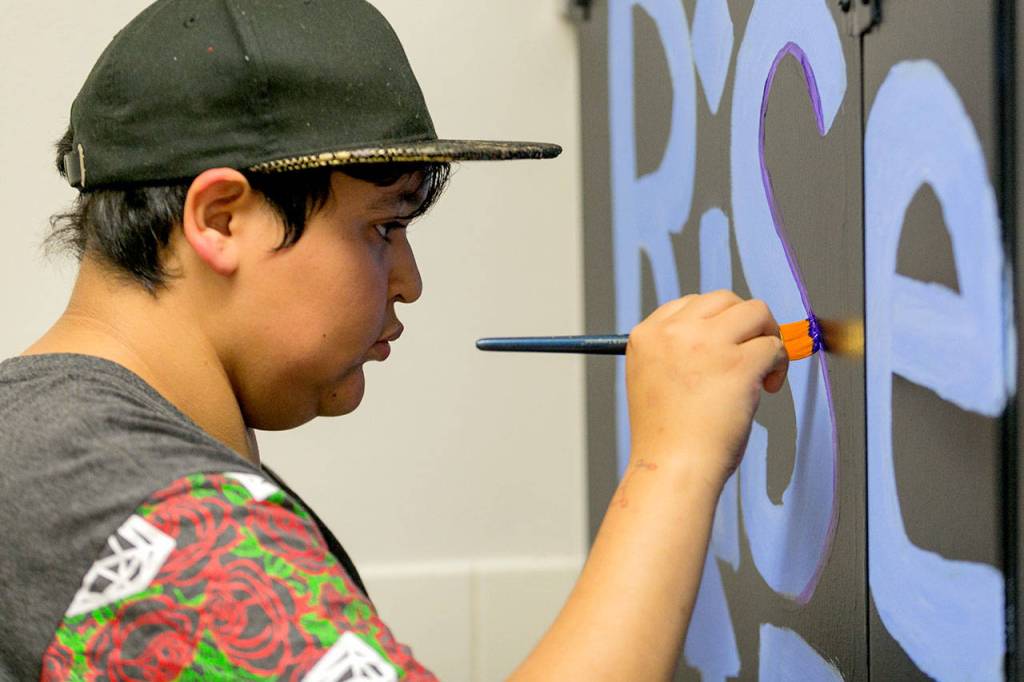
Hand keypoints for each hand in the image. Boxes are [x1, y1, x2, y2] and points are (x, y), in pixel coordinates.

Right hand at [625, 290, 788, 489]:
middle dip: (743, 323)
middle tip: (749, 353)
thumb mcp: (651, 380)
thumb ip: (674, 352)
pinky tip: (767, 387)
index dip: (714, 323)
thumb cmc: (666, 436)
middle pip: (723, 299)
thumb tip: (721, 335)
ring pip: (755, 311)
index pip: (688, 304)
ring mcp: (706, 344)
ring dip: (766, 336)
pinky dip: (779, 364)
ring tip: (762, 368)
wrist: (673, 467)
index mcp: (646, 336)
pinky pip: (774, 345)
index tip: (722, 347)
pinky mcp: (739, 362)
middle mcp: (673, 332)